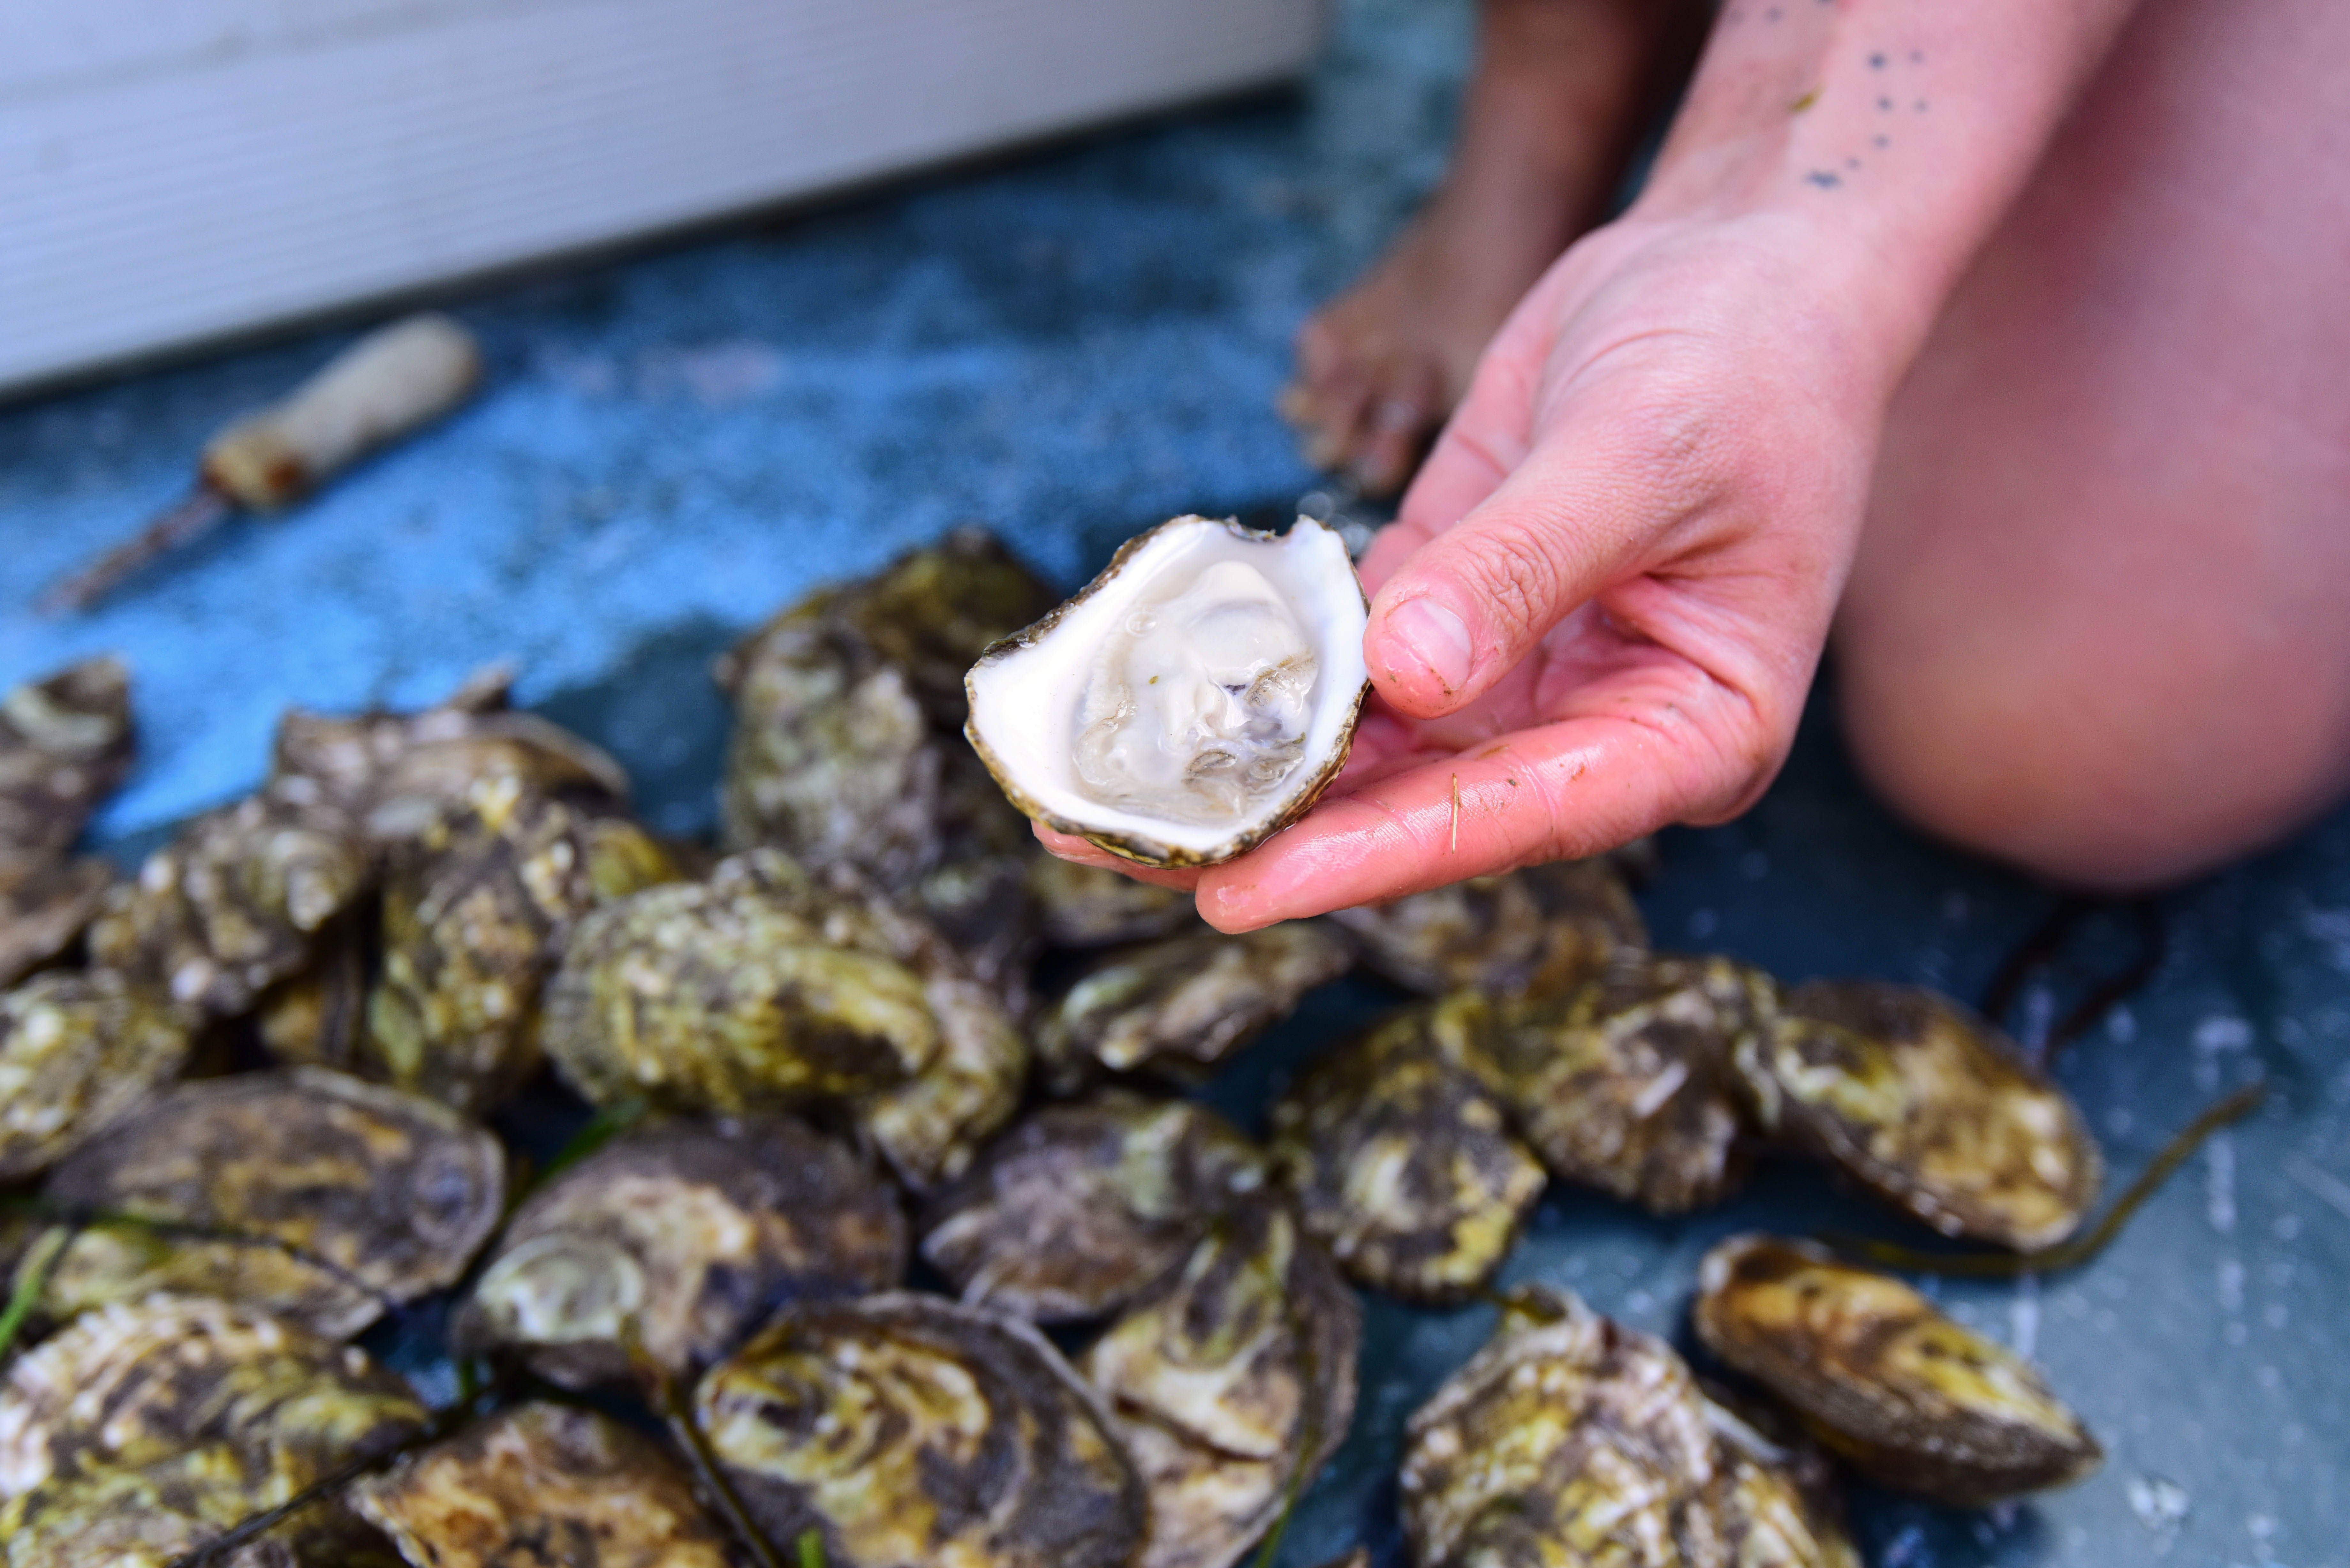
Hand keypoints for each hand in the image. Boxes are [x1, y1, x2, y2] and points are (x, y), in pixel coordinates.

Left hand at [1045, 214, 1892, 927]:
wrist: (1738, 266)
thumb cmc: (1747, 356)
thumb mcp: (1642, 452)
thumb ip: (1524, 566)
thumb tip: (1406, 676)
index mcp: (1691, 732)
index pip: (1513, 819)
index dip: (1371, 858)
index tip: (1239, 891)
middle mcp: (1599, 730)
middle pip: (1419, 808)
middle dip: (1274, 831)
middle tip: (1112, 847)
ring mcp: (1521, 677)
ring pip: (1368, 751)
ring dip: (1245, 765)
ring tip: (1097, 792)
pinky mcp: (1455, 610)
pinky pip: (1350, 661)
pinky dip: (1266, 672)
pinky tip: (1158, 686)